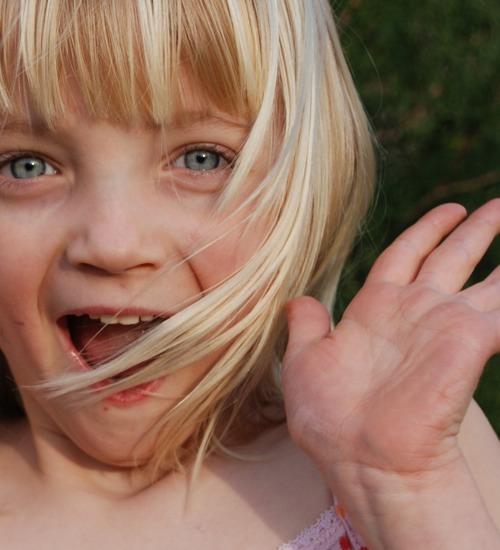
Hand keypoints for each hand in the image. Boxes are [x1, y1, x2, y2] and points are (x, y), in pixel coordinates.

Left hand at [281, 200, 499, 545]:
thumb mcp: (306, 361)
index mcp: (376, 309)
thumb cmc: (330, 418)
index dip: (425, 231)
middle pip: (449, 258)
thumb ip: (307, 327)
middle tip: (497, 205)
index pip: (405, 256)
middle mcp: (415, 312)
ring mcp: (445, 326)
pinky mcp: (470, 342)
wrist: (362, 458)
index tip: (449, 210)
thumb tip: (296, 300)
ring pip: (487, 280)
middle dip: (474, 231)